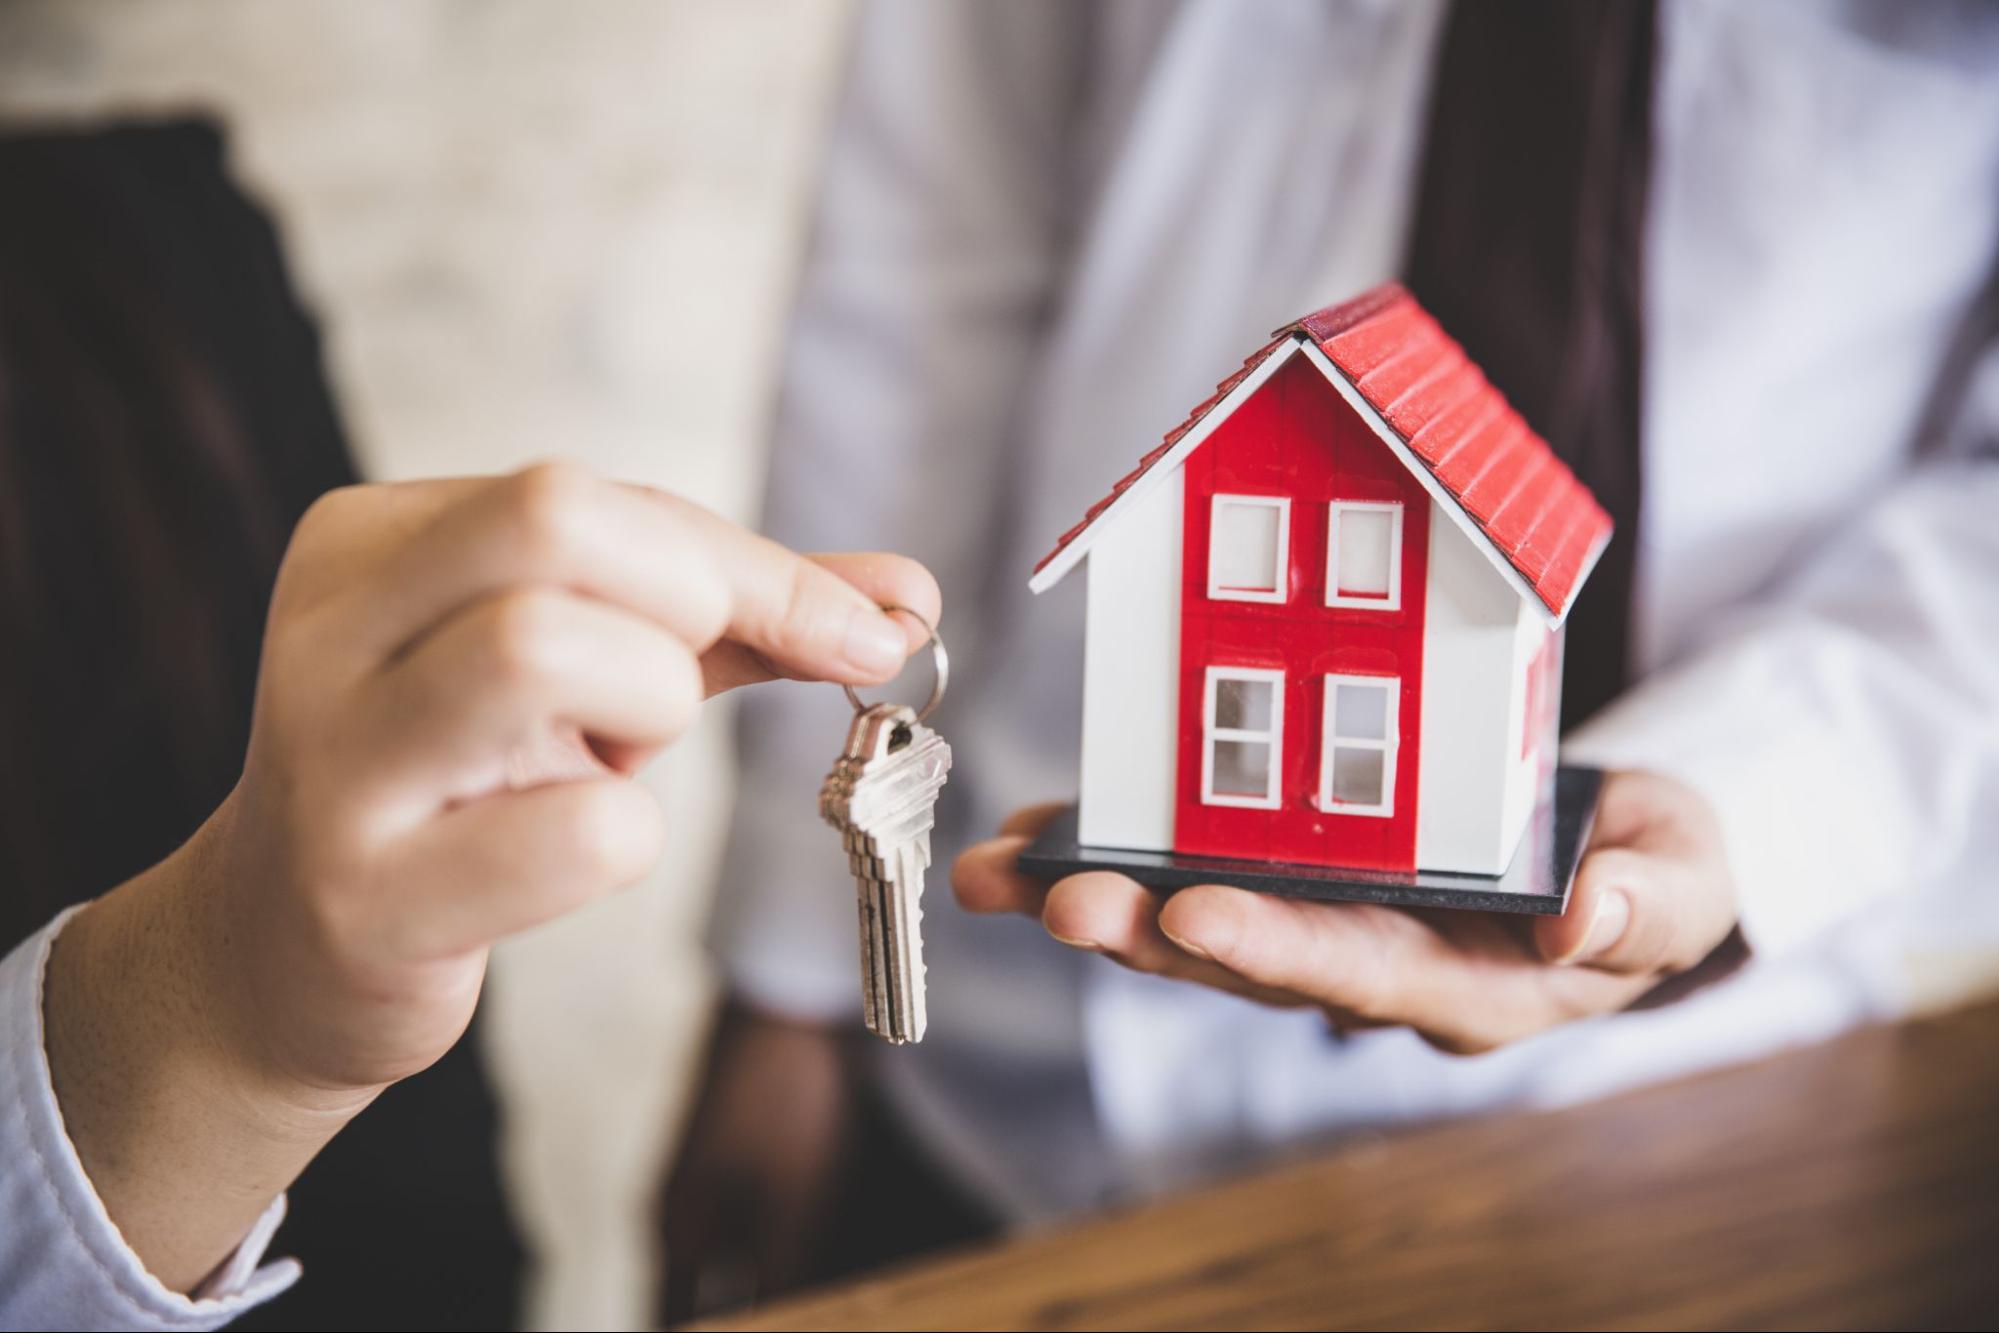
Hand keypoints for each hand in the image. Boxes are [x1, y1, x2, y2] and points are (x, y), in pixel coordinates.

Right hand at [42, 463, 937, 1290]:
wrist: (288, 955)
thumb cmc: (467, 787)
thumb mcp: (586, 669)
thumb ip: (737, 615)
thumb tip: (906, 597)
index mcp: (373, 542)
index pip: (590, 493)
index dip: (754, 563)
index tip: (865, 627)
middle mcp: (329, 628)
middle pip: (556, 521)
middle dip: (685, 606)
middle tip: (674, 693)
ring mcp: (336, 763)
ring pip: (542, 647)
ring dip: (646, 709)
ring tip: (602, 762)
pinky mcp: (366, 898)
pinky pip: (579, 829)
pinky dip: (624, 838)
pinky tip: (562, 855)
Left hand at [953, 771, 1737, 1053]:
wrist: (1618, 849)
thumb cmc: (1657, 865)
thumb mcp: (1682, 878)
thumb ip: (1645, 906)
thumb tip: (1579, 920)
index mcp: (1471, 983)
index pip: (1366, 973)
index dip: (1279, 948)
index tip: (1195, 915)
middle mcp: (1380, 970)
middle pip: (1254, 962)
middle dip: (1151, 936)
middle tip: (1057, 905)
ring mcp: (1332, 927)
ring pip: (1201, 925)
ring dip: (1102, 904)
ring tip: (1003, 875)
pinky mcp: (1297, 879)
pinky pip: (1193, 872)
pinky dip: (1115, 856)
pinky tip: (1036, 840)